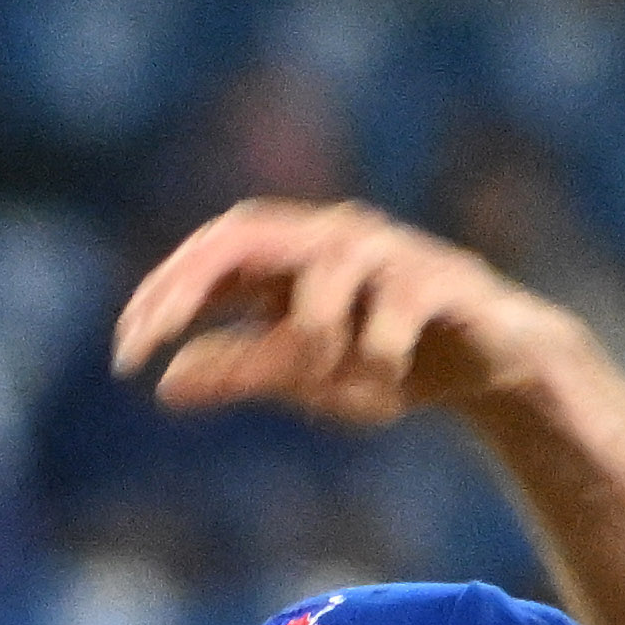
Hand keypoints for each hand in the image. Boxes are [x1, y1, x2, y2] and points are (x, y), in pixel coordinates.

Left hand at [112, 201, 573, 428]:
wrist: (498, 362)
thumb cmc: (391, 360)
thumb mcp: (307, 376)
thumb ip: (243, 369)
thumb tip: (165, 385)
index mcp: (296, 255)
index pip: (212, 251)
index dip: (163, 293)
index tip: (126, 354)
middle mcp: (334, 237)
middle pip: (247, 236)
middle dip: (194, 288)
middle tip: (155, 343)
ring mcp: (390, 252)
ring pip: (322, 290)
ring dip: (311, 347)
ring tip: (331, 388)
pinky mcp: (444, 279)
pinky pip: (395, 315)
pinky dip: (380, 357)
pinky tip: (388, 386)